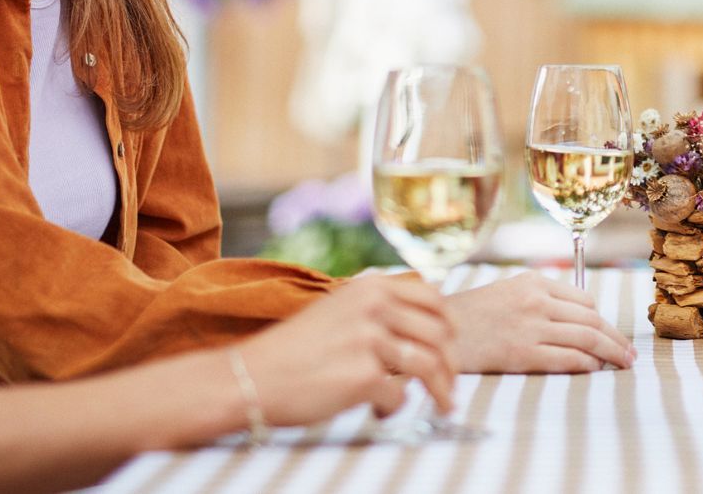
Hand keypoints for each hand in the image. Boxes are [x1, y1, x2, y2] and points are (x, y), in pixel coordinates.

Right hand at [239, 273, 456, 423]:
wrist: (251, 376)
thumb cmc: (294, 350)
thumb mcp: (339, 309)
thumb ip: (378, 309)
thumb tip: (425, 325)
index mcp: (371, 287)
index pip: (434, 298)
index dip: (449, 326)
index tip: (450, 347)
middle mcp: (374, 307)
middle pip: (439, 335)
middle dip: (451, 365)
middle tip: (449, 386)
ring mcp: (370, 340)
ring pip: (429, 365)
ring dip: (440, 391)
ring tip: (441, 406)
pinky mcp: (364, 377)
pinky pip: (400, 397)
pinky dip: (395, 410)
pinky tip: (380, 414)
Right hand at [447, 271, 635, 372]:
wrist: (435, 333)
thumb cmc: (469, 317)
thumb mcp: (505, 292)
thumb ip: (537, 299)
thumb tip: (573, 315)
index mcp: (533, 282)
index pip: (583, 299)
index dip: (601, 319)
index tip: (610, 333)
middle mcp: (536, 300)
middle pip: (591, 319)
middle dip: (615, 338)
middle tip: (629, 354)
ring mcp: (531, 326)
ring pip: (587, 338)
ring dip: (610, 353)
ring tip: (623, 364)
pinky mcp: (523, 353)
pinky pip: (568, 358)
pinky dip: (588, 365)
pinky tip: (595, 371)